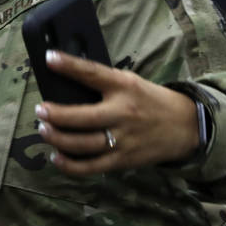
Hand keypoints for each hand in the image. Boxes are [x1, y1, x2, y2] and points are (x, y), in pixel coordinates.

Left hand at [34, 50, 198, 175]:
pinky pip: (92, 166)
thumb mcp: (129, 82)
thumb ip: (102, 82)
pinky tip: (56, 158)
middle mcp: (123, 112)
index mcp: (124, 86)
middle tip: (40, 111)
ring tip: (43, 130)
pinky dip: (70, 165)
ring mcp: (123, 139)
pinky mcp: (124, 160)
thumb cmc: (149, 100)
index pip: (93, 73)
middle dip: (56, 115)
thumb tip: (64, 81)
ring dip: (58, 139)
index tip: (49, 59)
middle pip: (83, 117)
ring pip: (83, 144)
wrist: (186, 126)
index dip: (69, 65)